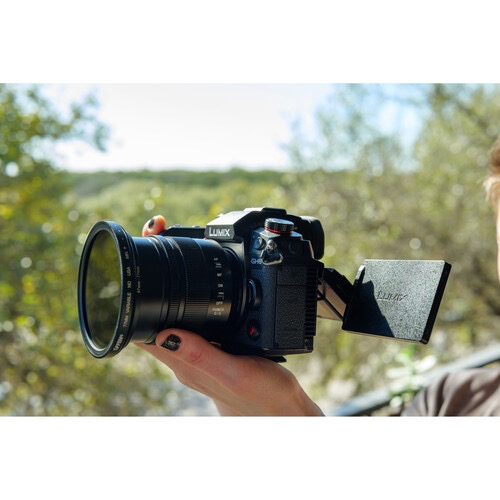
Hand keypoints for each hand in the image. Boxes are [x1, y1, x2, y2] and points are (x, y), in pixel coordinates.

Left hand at [135, 215, 323, 415]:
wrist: (279, 412)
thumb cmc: (261, 397)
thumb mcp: (236, 372)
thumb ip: (202, 356)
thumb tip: (166, 334)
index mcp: (184, 360)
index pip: (143, 325)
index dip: (135, 291)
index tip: (141, 252)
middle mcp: (184, 354)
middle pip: (152, 311)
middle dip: (148, 274)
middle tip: (157, 233)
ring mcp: (195, 350)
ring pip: (169, 312)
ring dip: (164, 282)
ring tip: (169, 246)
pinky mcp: (210, 347)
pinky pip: (190, 317)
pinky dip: (186, 295)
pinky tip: (196, 282)